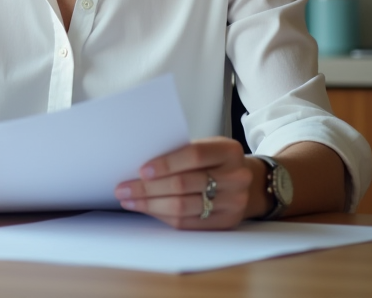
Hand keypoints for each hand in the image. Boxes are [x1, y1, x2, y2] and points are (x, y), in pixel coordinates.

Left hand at [114, 137, 257, 228]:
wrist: (248, 182)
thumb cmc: (216, 161)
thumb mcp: (206, 147)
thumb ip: (180, 152)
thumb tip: (139, 165)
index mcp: (228, 151)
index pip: (194, 155)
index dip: (166, 163)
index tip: (141, 170)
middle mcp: (236, 177)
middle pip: (184, 184)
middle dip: (148, 188)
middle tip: (123, 188)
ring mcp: (234, 202)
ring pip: (184, 207)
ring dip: (150, 205)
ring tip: (129, 200)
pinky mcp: (227, 222)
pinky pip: (188, 223)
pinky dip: (163, 216)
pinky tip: (147, 209)